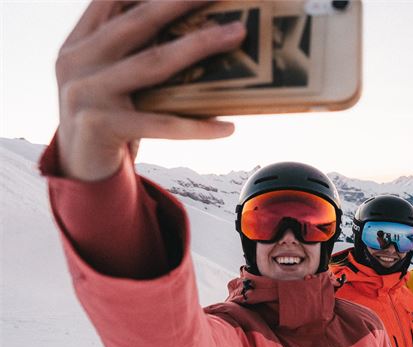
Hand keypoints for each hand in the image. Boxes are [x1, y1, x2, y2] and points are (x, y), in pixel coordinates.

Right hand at [56, 1, 245, 180]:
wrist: (79, 165)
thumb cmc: (108, 116)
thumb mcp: (110, 77)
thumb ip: (131, 50)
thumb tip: (196, 32)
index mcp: (80, 42)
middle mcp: (77, 60)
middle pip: (139, 21)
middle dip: (183, 2)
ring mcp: (86, 91)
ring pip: (155, 63)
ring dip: (201, 45)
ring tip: (236, 35)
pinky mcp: (100, 124)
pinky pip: (162, 123)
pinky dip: (198, 126)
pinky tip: (227, 126)